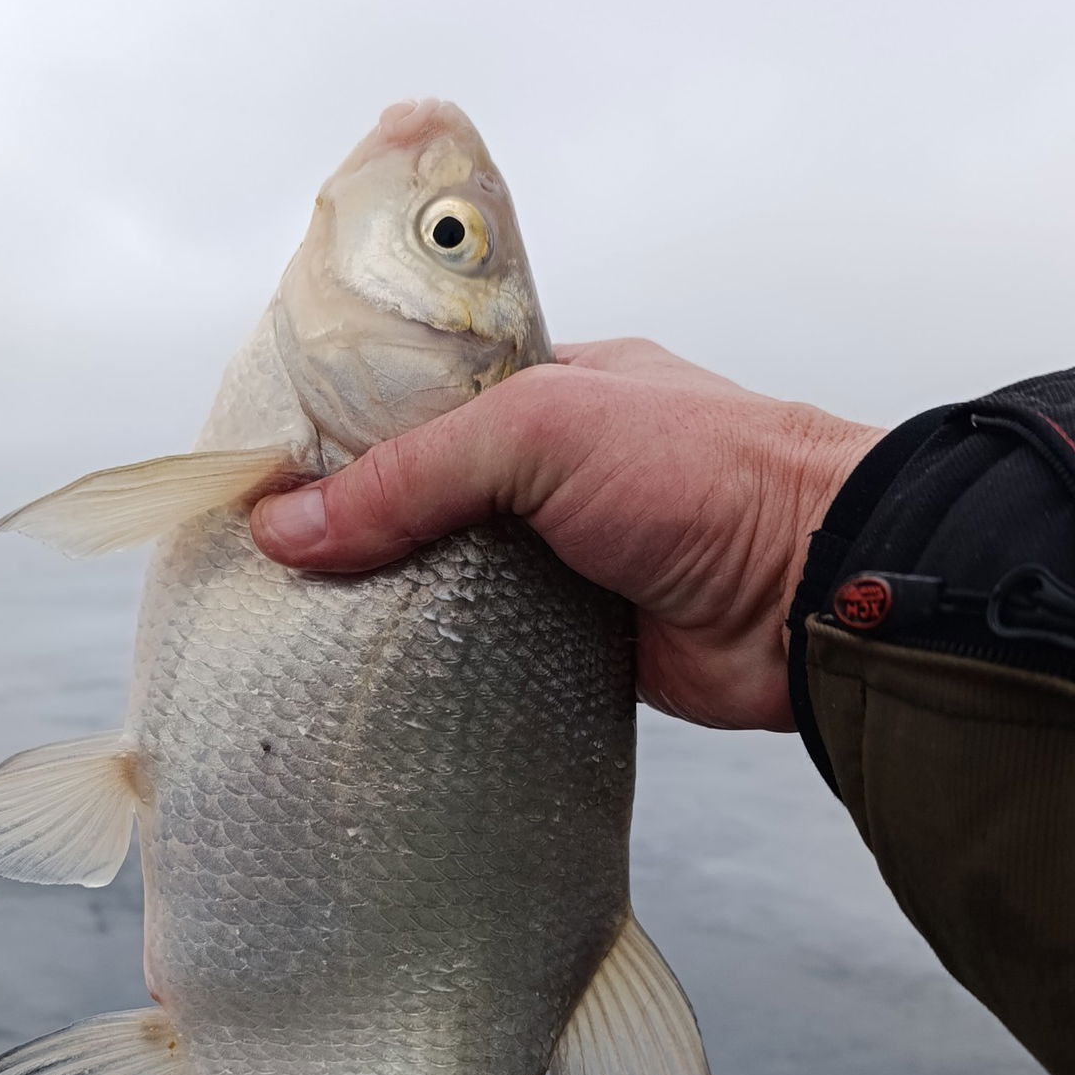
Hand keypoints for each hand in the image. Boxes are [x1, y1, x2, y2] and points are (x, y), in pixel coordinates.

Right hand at [250, 339, 884, 730]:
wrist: (813, 597)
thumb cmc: (703, 475)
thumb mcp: (543, 431)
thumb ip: (413, 474)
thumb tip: (286, 530)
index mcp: (546, 392)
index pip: (414, 405)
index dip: (338, 438)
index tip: (263, 481)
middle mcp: (550, 475)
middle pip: (418, 500)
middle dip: (349, 532)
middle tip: (260, 571)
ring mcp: (560, 563)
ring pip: (444, 583)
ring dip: (385, 608)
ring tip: (289, 633)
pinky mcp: (573, 647)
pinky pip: (481, 655)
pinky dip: (434, 668)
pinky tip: (369, 681)